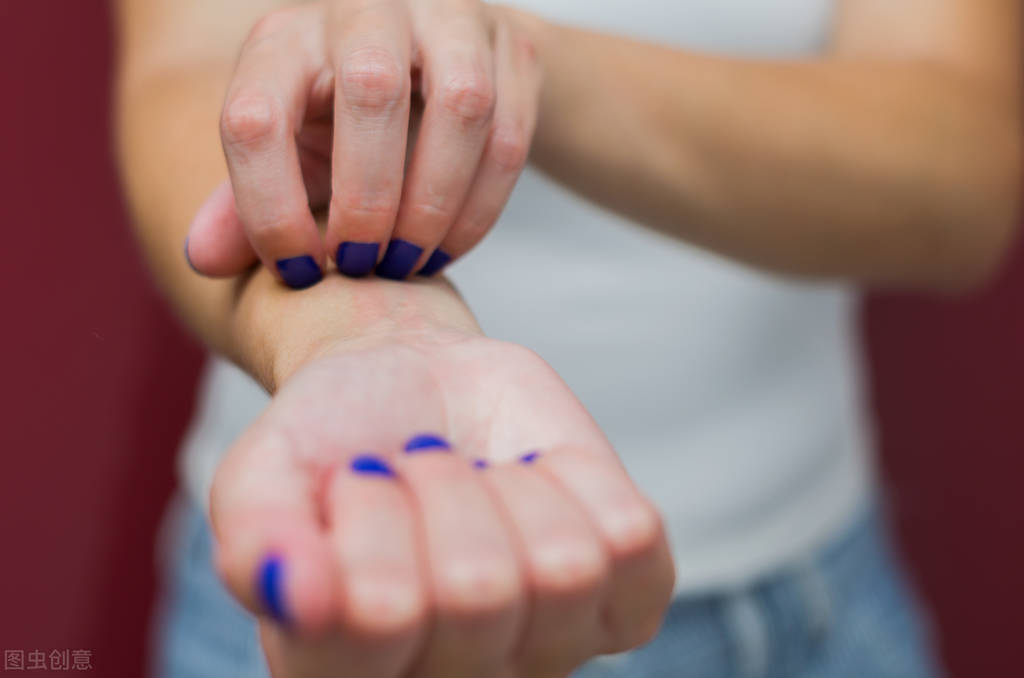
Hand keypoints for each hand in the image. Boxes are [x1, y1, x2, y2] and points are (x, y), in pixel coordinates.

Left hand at [185, 1, 542, 287]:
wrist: (437, 69)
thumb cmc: (344, 126)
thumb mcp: (290, 158)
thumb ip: (244, 207)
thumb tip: (200, 259)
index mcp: (285, 38)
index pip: (256, 116)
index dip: (269, 210)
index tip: (301, 271)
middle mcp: (363, 8)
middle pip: (371, 91)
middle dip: (368, 201)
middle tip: (365, 265)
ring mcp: (448, 17)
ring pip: (461, 106)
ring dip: (436, 204)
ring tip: (411, 262)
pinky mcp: (512, 47)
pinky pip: (511, 134)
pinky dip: (482, 207)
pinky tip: (451, 245)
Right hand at [210, 329, 674, 677]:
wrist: (412, 389)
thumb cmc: (333, 439)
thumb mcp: (263, 472)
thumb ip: (258, 538)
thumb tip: (301, 591)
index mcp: (345, 674)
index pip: (381, 619)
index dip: (370, 518)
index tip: (354, 478)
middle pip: (479, 591)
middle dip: (438, 488)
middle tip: (417, 468)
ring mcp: (547, 650)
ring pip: (564, 568)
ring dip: (506, 483)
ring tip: (475, 474)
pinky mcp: (621, 600)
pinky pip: (631, 543)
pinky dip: (581, 480)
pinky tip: (538, 477)